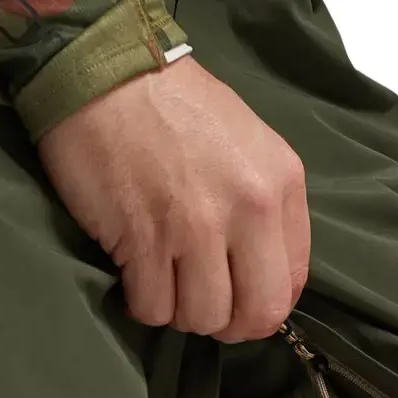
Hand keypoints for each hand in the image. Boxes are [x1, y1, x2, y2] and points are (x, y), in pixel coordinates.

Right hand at [37, 57, 309, 342]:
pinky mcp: (143, 238)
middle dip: (230, 325)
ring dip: (181, 313)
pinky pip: (153, 307)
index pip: (293, 284)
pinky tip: (136, 277)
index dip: (264, 307)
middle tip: (204, 308)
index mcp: (281, 186)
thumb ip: (269, 211)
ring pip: (203, 318)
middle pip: (257, 315)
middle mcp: (249, 209)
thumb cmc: (177, 109)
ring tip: (166, 283)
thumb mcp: (251, 147)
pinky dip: (143, 304)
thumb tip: (268, 279)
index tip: (239, 300)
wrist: (104, 71)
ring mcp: (197, 226)